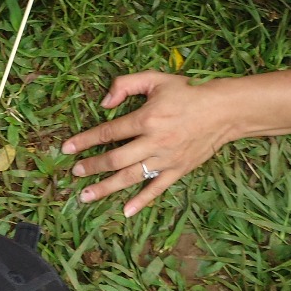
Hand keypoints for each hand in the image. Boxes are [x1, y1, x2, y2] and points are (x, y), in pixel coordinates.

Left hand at [63, 72, 233, 217]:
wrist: (223, 111)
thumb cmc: (187, 93)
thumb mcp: (155, 78)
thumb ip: (126, 84)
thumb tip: (104, 103)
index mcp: (146, 118)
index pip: (108, 132)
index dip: (84, 141)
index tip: (66, 148)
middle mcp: (154, 142)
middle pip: (115, 159)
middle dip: (91, 166)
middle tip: (75, 172)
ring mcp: (166, 159)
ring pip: (131, 177)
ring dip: (106, 188)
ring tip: (86, 196)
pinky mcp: (178, 170)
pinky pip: (157, 189)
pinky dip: (141, 201)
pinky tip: (125, 211)